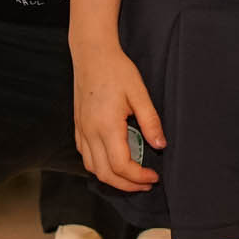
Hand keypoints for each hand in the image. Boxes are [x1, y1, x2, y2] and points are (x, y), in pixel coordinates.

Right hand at [72, 40, 164, 191]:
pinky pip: (85, 155)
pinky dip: (99, 165)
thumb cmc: (116, 69)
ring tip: (132, 176)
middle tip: (147, 182)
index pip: (121, 166)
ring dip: (112, 178)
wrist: (92, 53)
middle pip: (105, 174)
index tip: (154, 176)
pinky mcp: (78, 125)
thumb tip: (160, 145)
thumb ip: (150, 121)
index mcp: (106, 126)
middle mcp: (90, 132)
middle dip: (127, 185)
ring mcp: (81, 129)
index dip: (138, 177)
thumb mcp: (139, 93)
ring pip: (92, 168)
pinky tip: (113, 159)